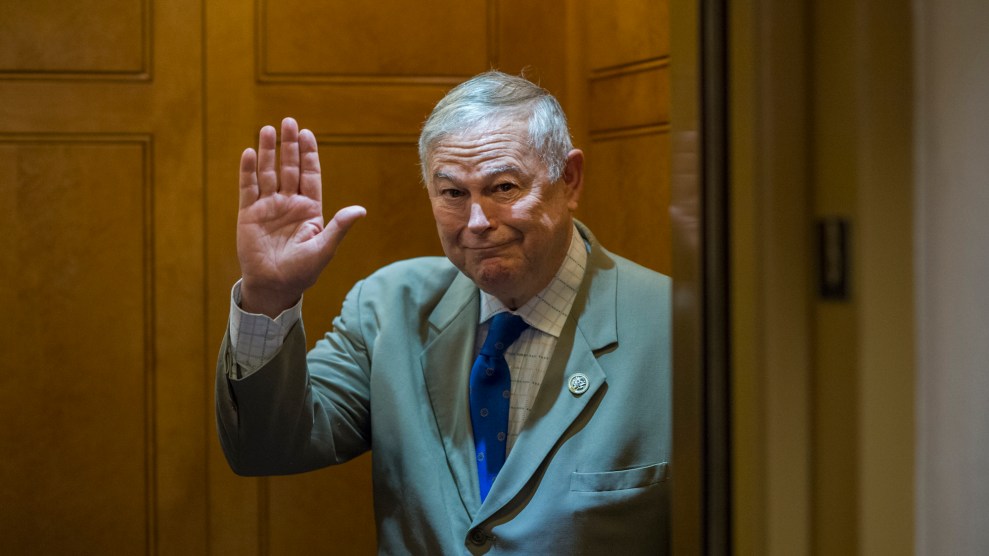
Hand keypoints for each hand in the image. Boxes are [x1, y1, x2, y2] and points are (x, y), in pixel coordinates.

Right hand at [237, 117, 365, 317]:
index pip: (310, 175)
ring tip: (267, 130)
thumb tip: (360, 210)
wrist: (274, 286)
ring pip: (268, 173)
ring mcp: (268, 207)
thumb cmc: (302, 271)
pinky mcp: (249, 214)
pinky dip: (248, 170)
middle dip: (289, 145)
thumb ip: (339, 227)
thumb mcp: (324, 248)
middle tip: (289, 122)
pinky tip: (249, 153)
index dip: (309, 154)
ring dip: (267, 152)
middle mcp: (289, 203)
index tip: (307, 134)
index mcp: (310, 209)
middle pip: (289, 167)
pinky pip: (248, 188)